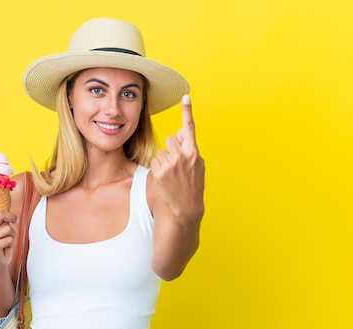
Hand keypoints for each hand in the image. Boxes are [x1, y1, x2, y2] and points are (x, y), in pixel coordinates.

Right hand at [0, 189, 17, 266]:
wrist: (0, 259)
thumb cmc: (2, 239)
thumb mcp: (1, 226)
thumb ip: (1, 216)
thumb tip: (7, 198)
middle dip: (11, 216)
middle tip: (15, 220)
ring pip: (7, 229)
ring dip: (12, 234)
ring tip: (7, 238)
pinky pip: (9, 239)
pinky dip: (11, 242)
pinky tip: (6, 246)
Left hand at [151, 94, 204, 221]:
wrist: (186, 207)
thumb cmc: (193, 184)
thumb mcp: (197, 165)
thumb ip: (189, 147)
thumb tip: (180, 132)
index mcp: (194, 152)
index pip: (189, 128)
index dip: (187, 111)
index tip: (185, 96)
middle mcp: (182, 156)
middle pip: (170, 139)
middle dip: (172, 148)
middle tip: (177, 164)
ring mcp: (170, 164)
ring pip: (161, 151)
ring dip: (165, 160)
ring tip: (172, 175)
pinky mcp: (159, 172)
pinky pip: (155, 161)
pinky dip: (159, 168)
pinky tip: (166, 179)